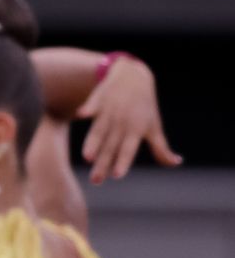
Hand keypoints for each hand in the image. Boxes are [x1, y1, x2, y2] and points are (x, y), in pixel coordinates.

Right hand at [78, 59, 181, 183]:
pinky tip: (82, 114)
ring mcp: (110, 110)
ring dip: (92, 143)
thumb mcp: (154, 126)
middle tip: (95, 181)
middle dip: (103, 163)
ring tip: (87, 158)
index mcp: (136, 129)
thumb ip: (162, 148)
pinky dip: (88, 108)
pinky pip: (93, 105)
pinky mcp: (98, 99)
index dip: (123, 161)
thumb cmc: (144, 106)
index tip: (117, 176)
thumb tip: (176, 163)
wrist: (134, 76)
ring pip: (99, 130)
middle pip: (111, 146)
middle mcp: (122, 121)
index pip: (128, 149)